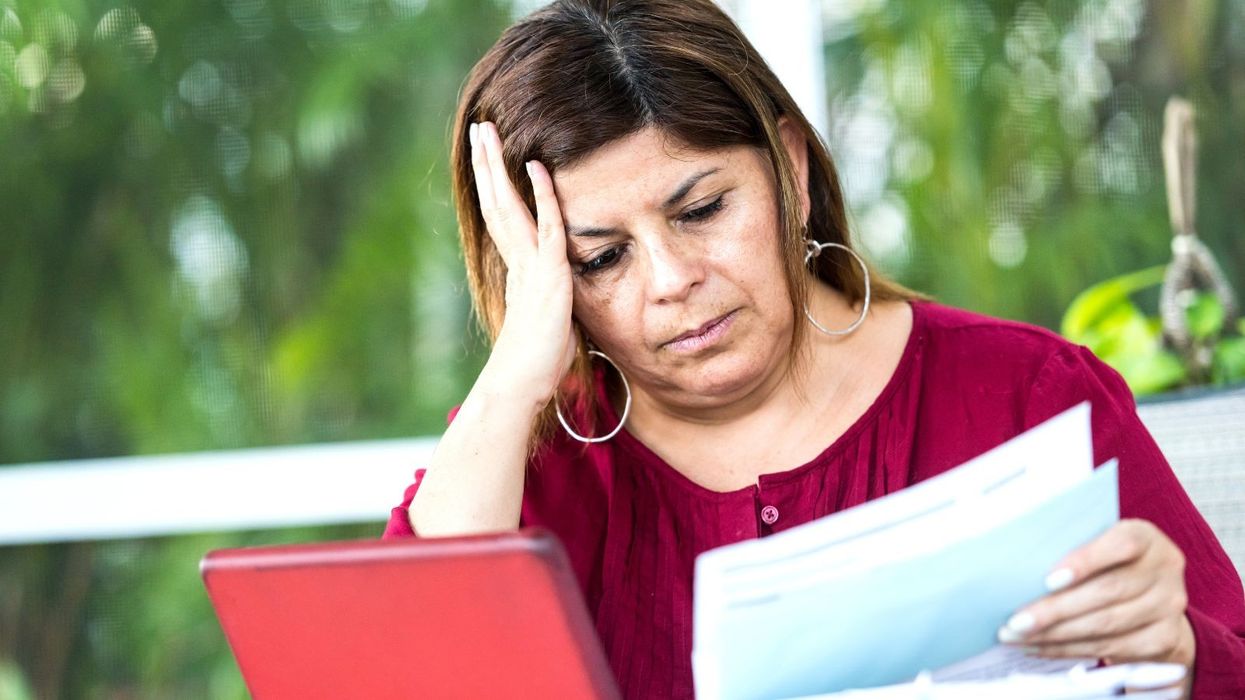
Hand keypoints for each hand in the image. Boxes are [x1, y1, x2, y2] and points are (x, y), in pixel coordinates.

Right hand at [469, 121, 575, 403]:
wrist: (520, 386)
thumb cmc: (537, 364)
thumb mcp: (549, 321)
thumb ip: (551, 300)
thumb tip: (556, 299)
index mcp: (517, 269)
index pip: (502, 217)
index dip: (495, 185)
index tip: (488, 156)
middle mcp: (518, 261)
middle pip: (496, 202)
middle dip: (487, 164)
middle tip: (478, 128)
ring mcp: (529, 267)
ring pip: (509, 206)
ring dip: (498, 168)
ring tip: (488, 133)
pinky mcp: (546, 278)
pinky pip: (547, 228)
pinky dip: (542, 197)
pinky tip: (536, 169)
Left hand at [998, 519, 1195, 671]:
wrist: (1151, 596)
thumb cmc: (1106, 562)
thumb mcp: (1095, 542)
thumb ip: (1069, 546)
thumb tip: (1016, 561)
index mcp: (1145, 536)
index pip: (1121, 544)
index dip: (1085, 562)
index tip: (1048, 580)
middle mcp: (1164, 569)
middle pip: (1108, 591)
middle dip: (1056, 610)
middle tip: (1016, 622)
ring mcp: (1169, 606)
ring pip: (1108, 625)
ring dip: (1057, 635)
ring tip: (1018, 637)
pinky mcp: (1164, 638)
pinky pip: (1113, 648)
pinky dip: (1071, 650)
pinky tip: (1041, 647)